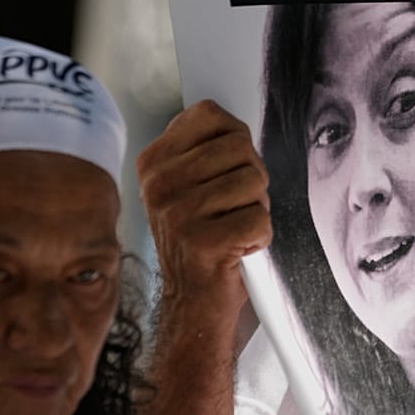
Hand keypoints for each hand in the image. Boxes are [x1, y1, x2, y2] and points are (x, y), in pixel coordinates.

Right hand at [138, 100, 271, 324]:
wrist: (192, 300)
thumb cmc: (201, 237)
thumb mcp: (188, 185)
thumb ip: (206, 149)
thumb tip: (235, 127)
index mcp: (153, 162)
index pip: (209, 114)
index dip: (234, 138)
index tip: (227, 168)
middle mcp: (159, 184)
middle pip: (240, 147)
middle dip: (251, 178)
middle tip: (234, 207)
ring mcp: (178, 213)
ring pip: (254, 181)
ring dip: (257, 208)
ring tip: (234, 228)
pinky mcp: (203, 242)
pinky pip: (259, 218)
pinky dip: (260, 236)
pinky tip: (238, 248)